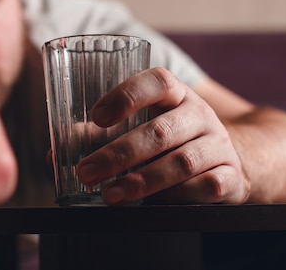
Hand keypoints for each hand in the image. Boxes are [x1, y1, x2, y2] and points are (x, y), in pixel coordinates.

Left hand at [76, 67, 250, 205]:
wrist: (229, 159)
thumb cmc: (169, 139)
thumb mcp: (138, 127)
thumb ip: (96, 137)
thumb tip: (54, 155)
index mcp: (175, 94)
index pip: (157, 81)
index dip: (127, 95)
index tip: (97, 117)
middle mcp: (199, 114)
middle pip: (160, 130)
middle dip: (119, 154)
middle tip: (86, 172)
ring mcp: (219, 144)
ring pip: (182, 161)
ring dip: (142, 180)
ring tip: (110, 194)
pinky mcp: (231, 175)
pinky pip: (206, 186)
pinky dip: (177, 196)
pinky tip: (154, 203)